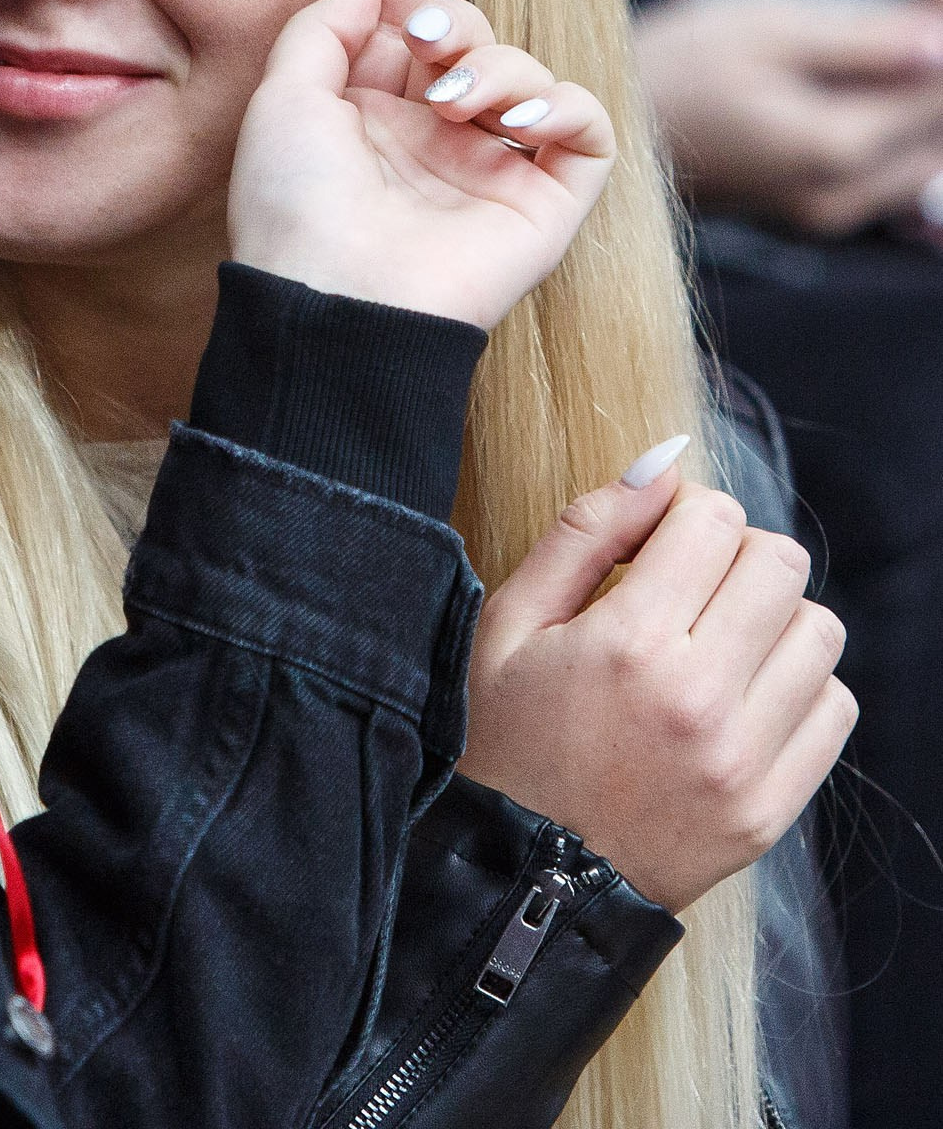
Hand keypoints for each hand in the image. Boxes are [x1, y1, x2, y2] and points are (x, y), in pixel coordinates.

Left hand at [229, 0, 615, 328]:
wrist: (336, 298)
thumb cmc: (294, 205)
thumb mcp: (283, 95)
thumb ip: (325, 23)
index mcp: (366, 106)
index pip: (407, 10)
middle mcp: (430, 130)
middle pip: (466, 28)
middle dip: (447, 14)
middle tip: (420, 38)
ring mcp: (489, 163)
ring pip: (523, 66)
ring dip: (491, 62)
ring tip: (451, 101)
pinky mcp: (544, 198)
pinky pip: (583, 122)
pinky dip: (560, 102)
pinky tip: (516, 114)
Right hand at [460, 443, 855, 912]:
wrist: (524, 876)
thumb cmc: (507, 736)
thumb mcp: (510, 621)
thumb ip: (584, 531)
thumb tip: (660, 466)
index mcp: (626, 643)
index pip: (713, 520)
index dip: (684, 515)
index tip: (655, 545)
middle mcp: (697, 698)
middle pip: (779, 565)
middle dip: (735, 555)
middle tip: (689, 587)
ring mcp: (743, 759)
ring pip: (819, 632)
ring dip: (773, 618)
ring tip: (717, 642)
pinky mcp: (770, 807)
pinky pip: (834, 708)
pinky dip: (798, 684)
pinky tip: (741, 695)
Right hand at [635, 0, 942, 234]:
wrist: (600, 131)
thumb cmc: (671, 70)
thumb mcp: (765, 32)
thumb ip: (866, 42)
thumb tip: (942, 46)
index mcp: (834, 146)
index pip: (937, 90)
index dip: (942, 34)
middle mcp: (841, 196)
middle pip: (937, 131)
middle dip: (934, 72)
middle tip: (924, 6)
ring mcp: (826, 215)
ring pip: (924, 159)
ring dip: (924, 102)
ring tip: (909, 37)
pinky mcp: (811, 216)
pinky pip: (891, 176)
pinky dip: (904, 130)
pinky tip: (887, 84)